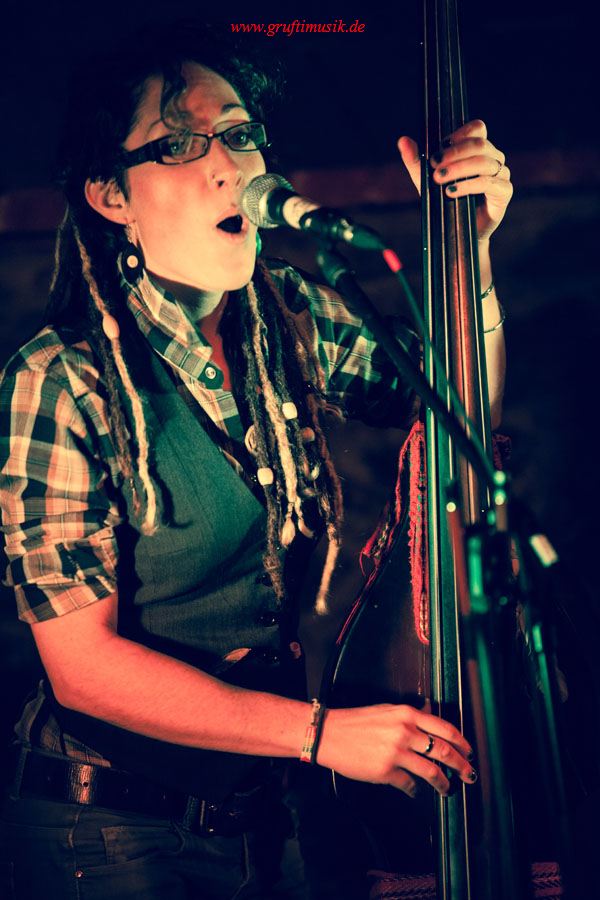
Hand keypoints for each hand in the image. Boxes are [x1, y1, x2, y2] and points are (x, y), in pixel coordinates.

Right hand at [317, 703, 475, 797]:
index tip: (468, 753)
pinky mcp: (385, 772)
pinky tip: (415, 790)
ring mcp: (396, 752)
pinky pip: (409, 785)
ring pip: (431, 771)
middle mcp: (404, 732)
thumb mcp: (387, 710)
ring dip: (443, 783)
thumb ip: (410, 714)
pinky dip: (415, 790)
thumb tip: (429, 712)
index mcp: (406, 714)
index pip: (445, 729)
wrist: (330, 733)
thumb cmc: (356, 722)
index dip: (462, 743)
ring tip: (446, 788)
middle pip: (444, 751)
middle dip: (461, 765)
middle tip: (468, 774)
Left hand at [398, 119, 512, 243]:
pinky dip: (468, 185)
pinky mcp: (504, 192)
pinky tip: (452, 191)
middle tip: (435, 165)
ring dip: (459, 168)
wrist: (456, 234)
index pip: (477, 128)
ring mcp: (501, 174)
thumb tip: (402, 141)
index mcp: (478, 150)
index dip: (460, 133)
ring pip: (484, 161)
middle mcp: (493, 159)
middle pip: (480, 143)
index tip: (440, 146)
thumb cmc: (446, 203)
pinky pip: (489, 182)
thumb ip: (416, 161)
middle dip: (454, 153)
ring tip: (440, 179)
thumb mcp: (427, 181)